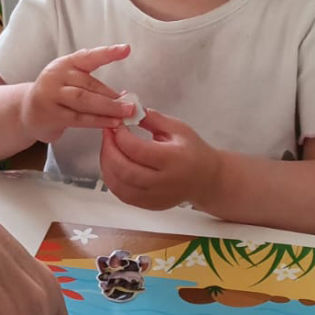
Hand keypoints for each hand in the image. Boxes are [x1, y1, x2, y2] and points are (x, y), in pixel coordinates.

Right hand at [22, 45, 134, 142]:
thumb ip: (91, 84)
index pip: (87, 56)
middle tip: (132, 104)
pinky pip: (78, 118)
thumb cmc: (56, 95)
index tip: (126, 49)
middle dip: (112, 95)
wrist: (26, 111)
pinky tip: (112, 123)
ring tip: (126, 114)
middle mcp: (56, 76)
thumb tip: (123, 95)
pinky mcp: (51, 114)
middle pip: (88, 84)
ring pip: (84, 101)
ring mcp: (51, 95)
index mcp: (64, 64)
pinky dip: (98, 121)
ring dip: (108, 108)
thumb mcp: (69, 80)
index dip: (107, 53)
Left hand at [99, 108, 220, 210]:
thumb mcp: (177, 128)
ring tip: (108, 148)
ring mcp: (156, 196)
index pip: (137, 149)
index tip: (117, 124)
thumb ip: (152, 118)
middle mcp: (164, 181)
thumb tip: (129, 109)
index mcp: (173, 159)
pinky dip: (111, 179)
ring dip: (106, 164)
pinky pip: (122, 195)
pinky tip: (112, 165)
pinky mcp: (150, 205)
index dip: (120, 135)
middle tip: (107, 134)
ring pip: (119, 185)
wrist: (207, 179)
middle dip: (109, 149)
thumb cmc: (193, 151)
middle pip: (125, 169)